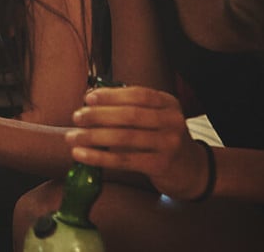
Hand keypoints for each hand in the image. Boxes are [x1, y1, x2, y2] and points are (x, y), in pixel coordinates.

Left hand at [66, 85, 210, 199]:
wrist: (191, 170)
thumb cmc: (162, 138)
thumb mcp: (155, 118)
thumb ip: (130, 108)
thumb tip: (90, 101)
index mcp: (168, 103)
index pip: (137, 94)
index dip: (111, 95)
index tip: (88, 97)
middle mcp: (172, 121)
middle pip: (129, 115)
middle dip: (98, 115)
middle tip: (76, 116)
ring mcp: (169, 144)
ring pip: (125, 138)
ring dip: (94, 137)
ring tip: (73, 137)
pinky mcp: (161, 165)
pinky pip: (125, 160)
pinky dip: (100, 157)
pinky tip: (82, 155)